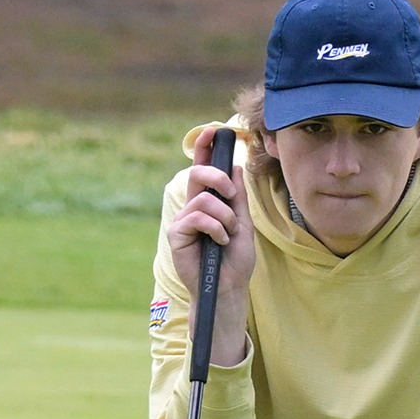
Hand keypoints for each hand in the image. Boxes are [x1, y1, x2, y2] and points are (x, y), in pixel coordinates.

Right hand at [167, 126, 256, 366]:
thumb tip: (235, 166)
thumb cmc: (235, 259)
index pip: (203, 169)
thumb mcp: (243, 223)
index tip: (213, 131)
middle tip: (231, 195)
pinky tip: (219, 242)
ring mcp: (182, 220)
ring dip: (224, 217)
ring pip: (203, 199)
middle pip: (197, 174)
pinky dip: (216, 228)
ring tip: (228, 235)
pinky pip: (198, 217)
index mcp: (208, 201)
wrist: (229, 287)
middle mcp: (192, 207)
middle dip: (217, 178)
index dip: (204, 148)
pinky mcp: (176, 234)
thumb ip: (237, 198)